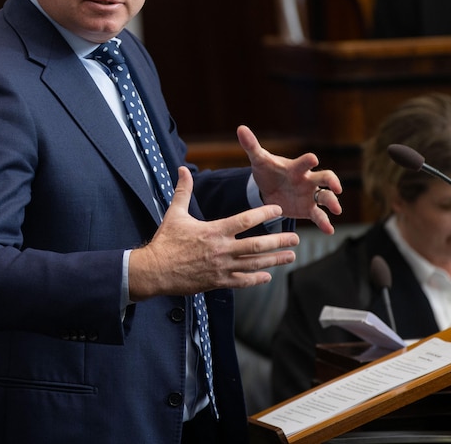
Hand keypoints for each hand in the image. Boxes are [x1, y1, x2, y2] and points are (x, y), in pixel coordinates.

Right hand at [128, 167, 299, 300]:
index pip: (245, 220)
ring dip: (274, 260)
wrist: (154, 270)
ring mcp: (221, 268)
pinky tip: (267, 277)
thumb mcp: (175, 213)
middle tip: (295, 238)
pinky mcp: (217, 282)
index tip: (277, 209)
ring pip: (254, 265)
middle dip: (279, 241)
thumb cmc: (165, 241)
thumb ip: (183, 191)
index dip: (264, 213)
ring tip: (290, 256)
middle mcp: (221, 249)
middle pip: (256, 245)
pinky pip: (241, 281)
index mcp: (214, 231)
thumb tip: (182, 169)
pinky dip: (256, 279)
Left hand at [237, 124, 341, 233]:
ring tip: (336, 211)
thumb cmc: (267, 171)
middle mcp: (308, 180)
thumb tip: (241, 128)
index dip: (309, 160)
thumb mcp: (259, 160)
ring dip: (332, 203)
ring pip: (326, 197)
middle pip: (324, 177)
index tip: (313, 160)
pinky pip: (319, 216)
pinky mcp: (308, 210)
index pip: (306, 162)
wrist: (267, 190)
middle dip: (332, 181)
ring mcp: (310, 195)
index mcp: (296, 167)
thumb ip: (252, 146)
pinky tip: (329, 230)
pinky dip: (325, 223)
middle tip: (337, 188)